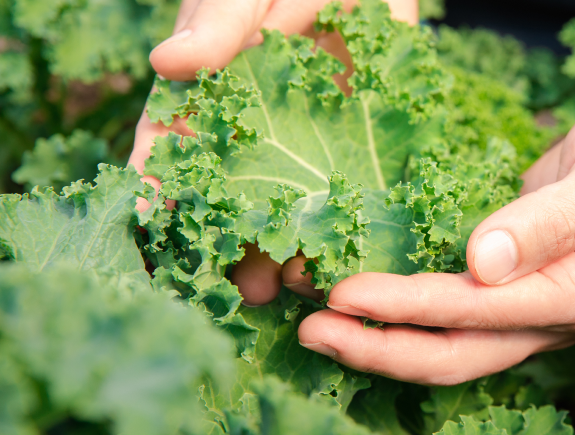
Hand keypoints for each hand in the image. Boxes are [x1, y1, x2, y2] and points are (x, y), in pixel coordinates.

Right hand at [127, 0, 418, 298]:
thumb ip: (217, 24)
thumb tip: (167, 63)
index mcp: (212, 91)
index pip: (173, 143)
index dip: (158, 184)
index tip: (150, 223)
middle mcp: (255, 127)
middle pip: (229, 192)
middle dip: (227, 240)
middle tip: (233, 283)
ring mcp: (309, 139)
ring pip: (288, 202)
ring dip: (282, 246)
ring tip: (284, 287)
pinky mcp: (362, 142)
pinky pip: (351, 190)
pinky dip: (346, 225)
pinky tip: (344, 255)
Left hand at [295, 89, 574, 384]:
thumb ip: (549, 220)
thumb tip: (481, 262)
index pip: (483, 312)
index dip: (411, 306)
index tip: (348, 292)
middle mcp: (561, 315)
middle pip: (462, 354)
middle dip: (384, 347)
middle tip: (312, 331)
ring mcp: (542, 308)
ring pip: (458, 345)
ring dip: (390, 340)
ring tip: (323, 325)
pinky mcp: (524, 290)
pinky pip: (463, 318)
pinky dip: (413, 317)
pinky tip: (370, 305)